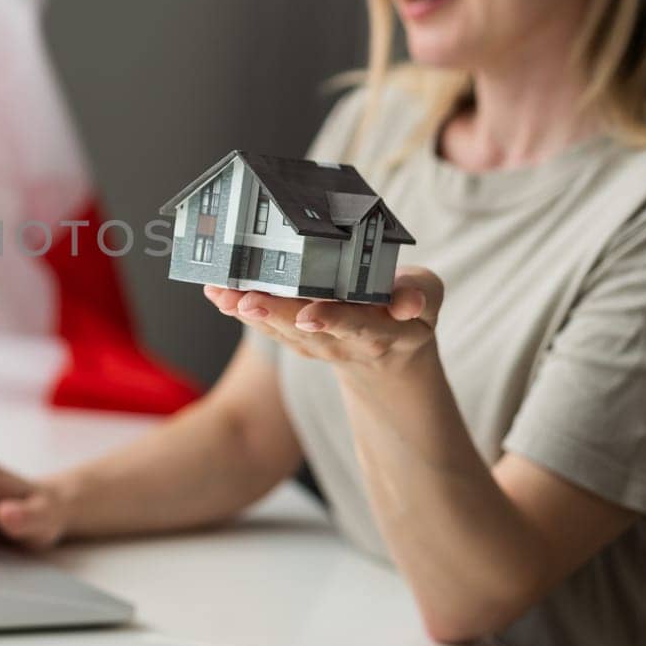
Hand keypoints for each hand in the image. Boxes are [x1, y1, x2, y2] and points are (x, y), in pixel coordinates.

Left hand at [204, 265, 443, 371]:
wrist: (390, 354)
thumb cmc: (408, 308)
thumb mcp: (427, 298)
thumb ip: (419, 296)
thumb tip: (408, 303)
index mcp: (381, 329)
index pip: (356, 324)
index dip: (333, 319)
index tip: (309, 313)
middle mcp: (345, 342)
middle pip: (307, 330)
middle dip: (275, 313)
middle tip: (246, 298)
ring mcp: (318, 346)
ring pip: (281, 330)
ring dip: (249, 312)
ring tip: (221, 292)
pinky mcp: (297, 341)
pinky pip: (267, 327)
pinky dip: (242, 310)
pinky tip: (218, 293)